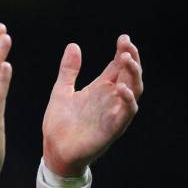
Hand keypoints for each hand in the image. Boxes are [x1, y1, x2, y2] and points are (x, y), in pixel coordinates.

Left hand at [43, 35, 142, 176]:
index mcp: (100, 89)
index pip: (118, 67)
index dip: (123, 53)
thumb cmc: (60, 122)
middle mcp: (110, 99)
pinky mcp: (112, 128)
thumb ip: (69, 70)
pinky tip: (122, 88)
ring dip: (133, 75)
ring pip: (134, 92)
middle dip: (132, 59)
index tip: (123, 38)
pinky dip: (127, 101)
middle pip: (129, 76)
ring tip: (128, 59)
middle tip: (128, 45)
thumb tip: (74, 46)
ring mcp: (113, 113)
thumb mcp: (61, 90)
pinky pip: (126, 113)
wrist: (54, 149)